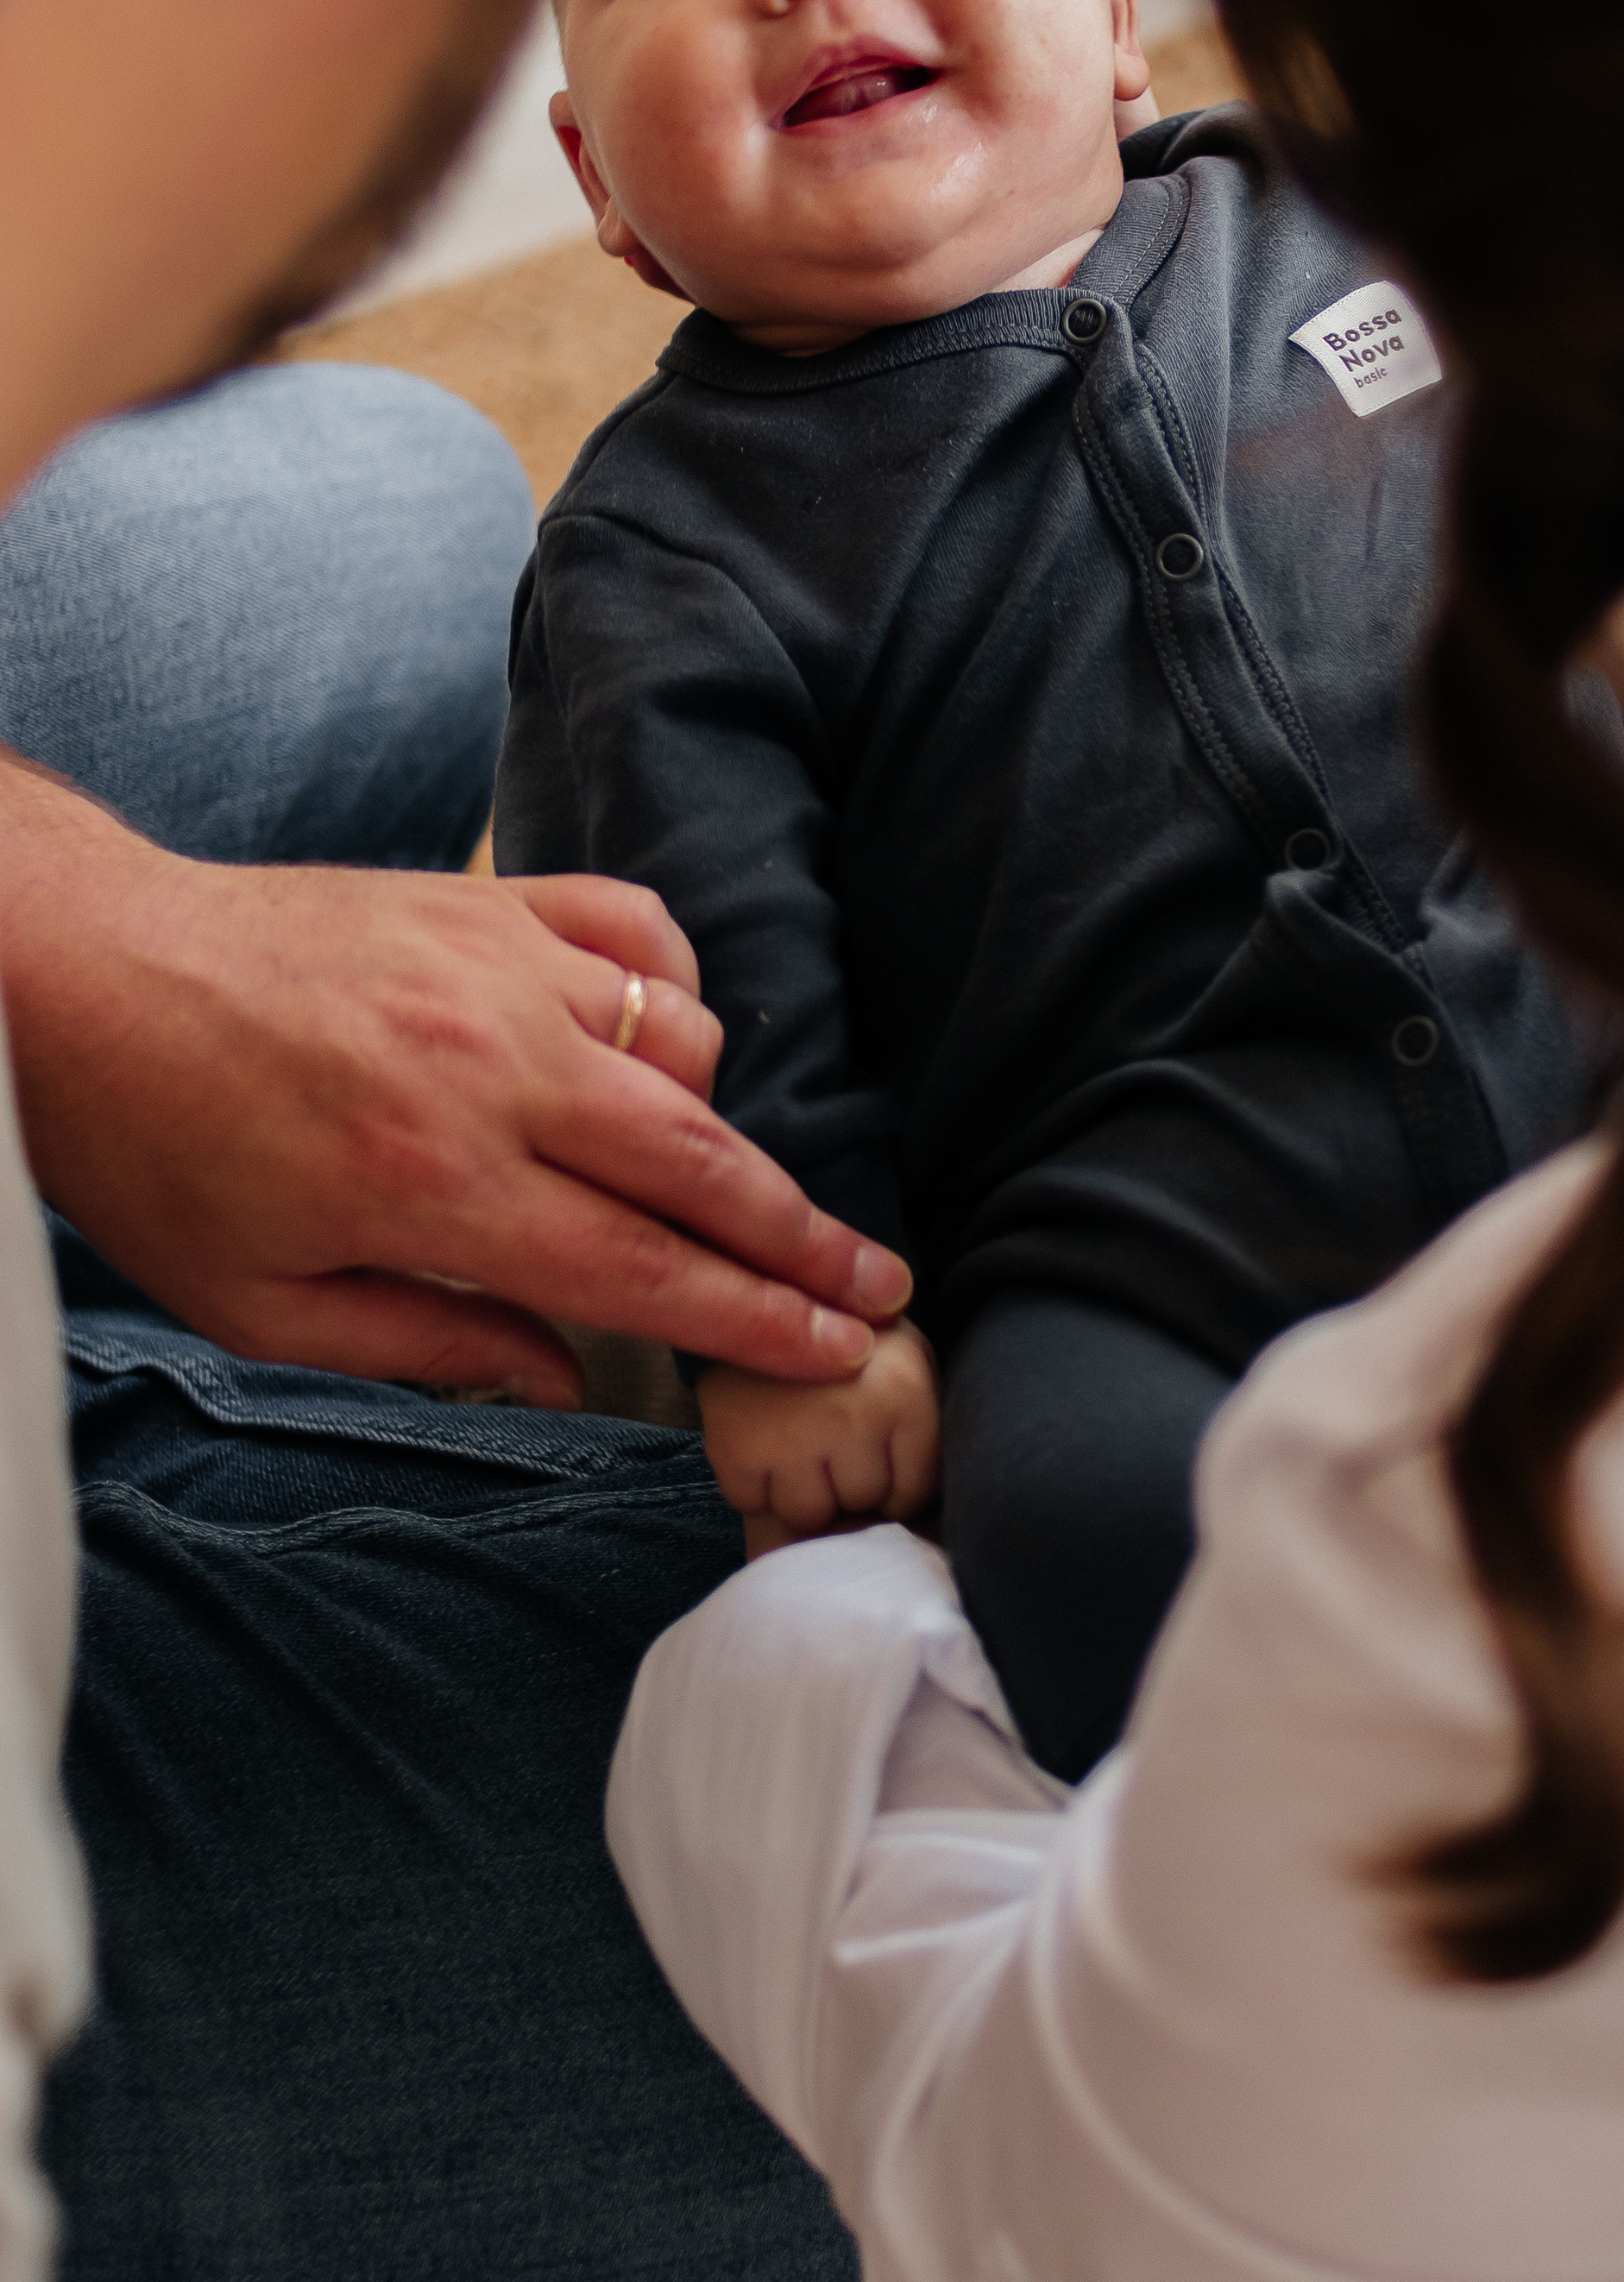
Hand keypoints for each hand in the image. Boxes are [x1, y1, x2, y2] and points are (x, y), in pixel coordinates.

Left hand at [0, 758, 909, 1403]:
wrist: (87, 971)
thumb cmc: (156, 1150)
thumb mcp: (262, 1303)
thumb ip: (429, 1344)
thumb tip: (565, 1381)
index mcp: (439, 1187)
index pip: (646, 1271)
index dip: (757, 1319)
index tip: (838, 1347)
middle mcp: (495, 1073)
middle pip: (702, 1166)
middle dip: (804, 1238)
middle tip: (879, 1284)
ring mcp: (503, 970)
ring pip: (684, 1049)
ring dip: (715, 1121)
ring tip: (710, 1175)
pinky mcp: (490, 901)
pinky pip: (641, 935)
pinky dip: (672, 989)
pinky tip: (651, 1036)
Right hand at [699, 1314, 938, 1543]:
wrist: (759, 1286)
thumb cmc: (848, 1337)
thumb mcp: (904, 1359)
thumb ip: (924, 1423)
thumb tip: (927, 1510)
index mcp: (903, 1390)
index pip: (914, 1492)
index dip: (897, 1480)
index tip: (879, 1448)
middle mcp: (850, 1415)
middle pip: (861, 1502)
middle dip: (851, 1481)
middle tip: (833, 1435)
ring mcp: (789, 1435)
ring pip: (808, 1514)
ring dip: (804, 1488)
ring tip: (800, 1440)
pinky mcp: (734, 1448)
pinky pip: (750, 1501)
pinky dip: (754, 1482)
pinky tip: (762, 1439)